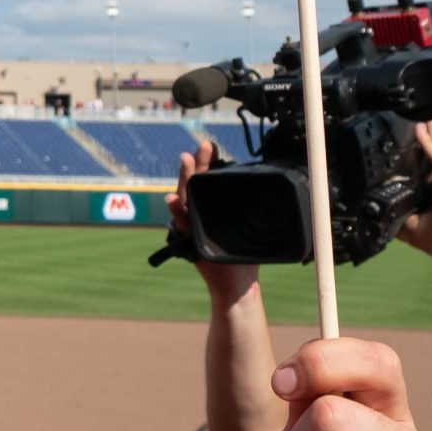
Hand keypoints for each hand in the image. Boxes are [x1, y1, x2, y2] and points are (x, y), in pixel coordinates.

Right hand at [168, 140, 258, 291]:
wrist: (236, 285)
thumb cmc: (242, 258)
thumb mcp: (244, 230)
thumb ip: (244, 211)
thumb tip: (259, 191)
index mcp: (211, 210)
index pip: (207, 182)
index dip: (206, 163)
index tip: (209, 146)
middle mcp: (199, 216)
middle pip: (195, 186)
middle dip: (197, 165)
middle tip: (201, 147)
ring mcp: (193, 227)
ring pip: (187, 199)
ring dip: (185, 180)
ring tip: (185, 160)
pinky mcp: (192, 240)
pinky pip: (184, 224)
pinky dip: (178, 212)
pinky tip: (173, 199)